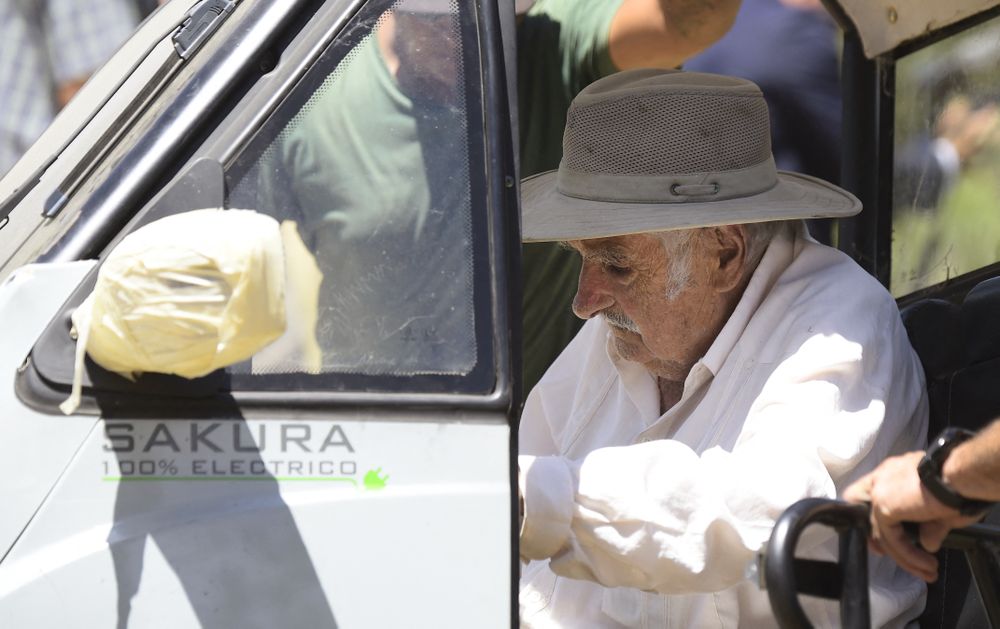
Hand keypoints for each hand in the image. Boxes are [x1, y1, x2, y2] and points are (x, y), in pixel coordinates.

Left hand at [843, 452, 979, 581]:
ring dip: (905, 556)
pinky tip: (925, 564)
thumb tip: (928, 544)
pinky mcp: (884, 506)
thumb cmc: (960, 484)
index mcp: (895, 472)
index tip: (888, 538)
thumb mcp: (943, 508)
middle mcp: (883, 478)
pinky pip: (891, 538)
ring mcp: (880, 491)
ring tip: (928, 570)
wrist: (962, 475)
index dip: (879, 518)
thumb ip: (930, 525)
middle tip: (894, 557)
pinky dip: (908, 555)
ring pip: (883, 531)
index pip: (872, 493)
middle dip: (878, 538)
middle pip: (866, 511)